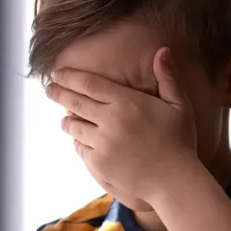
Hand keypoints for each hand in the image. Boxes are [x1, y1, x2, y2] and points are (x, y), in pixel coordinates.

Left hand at [46, 47, 197, 201]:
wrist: (174, 181)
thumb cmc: (180, 142)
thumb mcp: (179, 106)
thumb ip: (168, 77)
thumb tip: (161, 50)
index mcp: (127, 102)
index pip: (89, 84)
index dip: (70, 77)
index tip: (58, 74)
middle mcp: (110, 120)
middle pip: (74, 102)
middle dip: (58, 93)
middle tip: (49, 89)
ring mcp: (102, 143)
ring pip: (74, 127)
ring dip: (67, 120)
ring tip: (65, 119)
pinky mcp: (99, 163)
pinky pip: (80, 148)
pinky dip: (78, 142)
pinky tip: (79, 140)